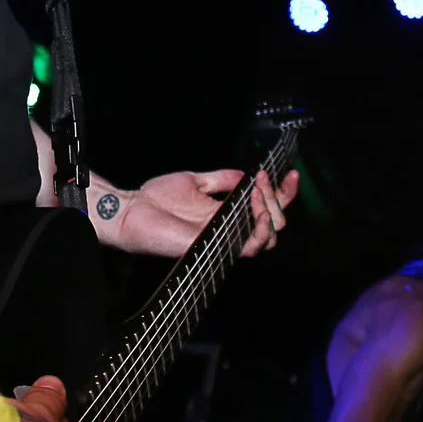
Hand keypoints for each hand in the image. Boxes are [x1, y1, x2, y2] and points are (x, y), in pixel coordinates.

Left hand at [98, 168, 298, 257]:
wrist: (131, 211)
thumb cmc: (156, 199)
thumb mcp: (195, 181)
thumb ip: (221, 179)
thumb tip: (245, 174)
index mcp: (227, 215)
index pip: (266, 209)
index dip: (284, 194)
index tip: (291, 174)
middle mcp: (229, 230)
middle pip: (274, 223)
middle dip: (277, 198)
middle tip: (262, 179)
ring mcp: (223, 241)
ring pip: (268, 238)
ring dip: (271, 212)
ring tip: (258, 194)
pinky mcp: (213, 247)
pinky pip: (247, 248)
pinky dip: (259, 230)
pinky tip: (257, 211)